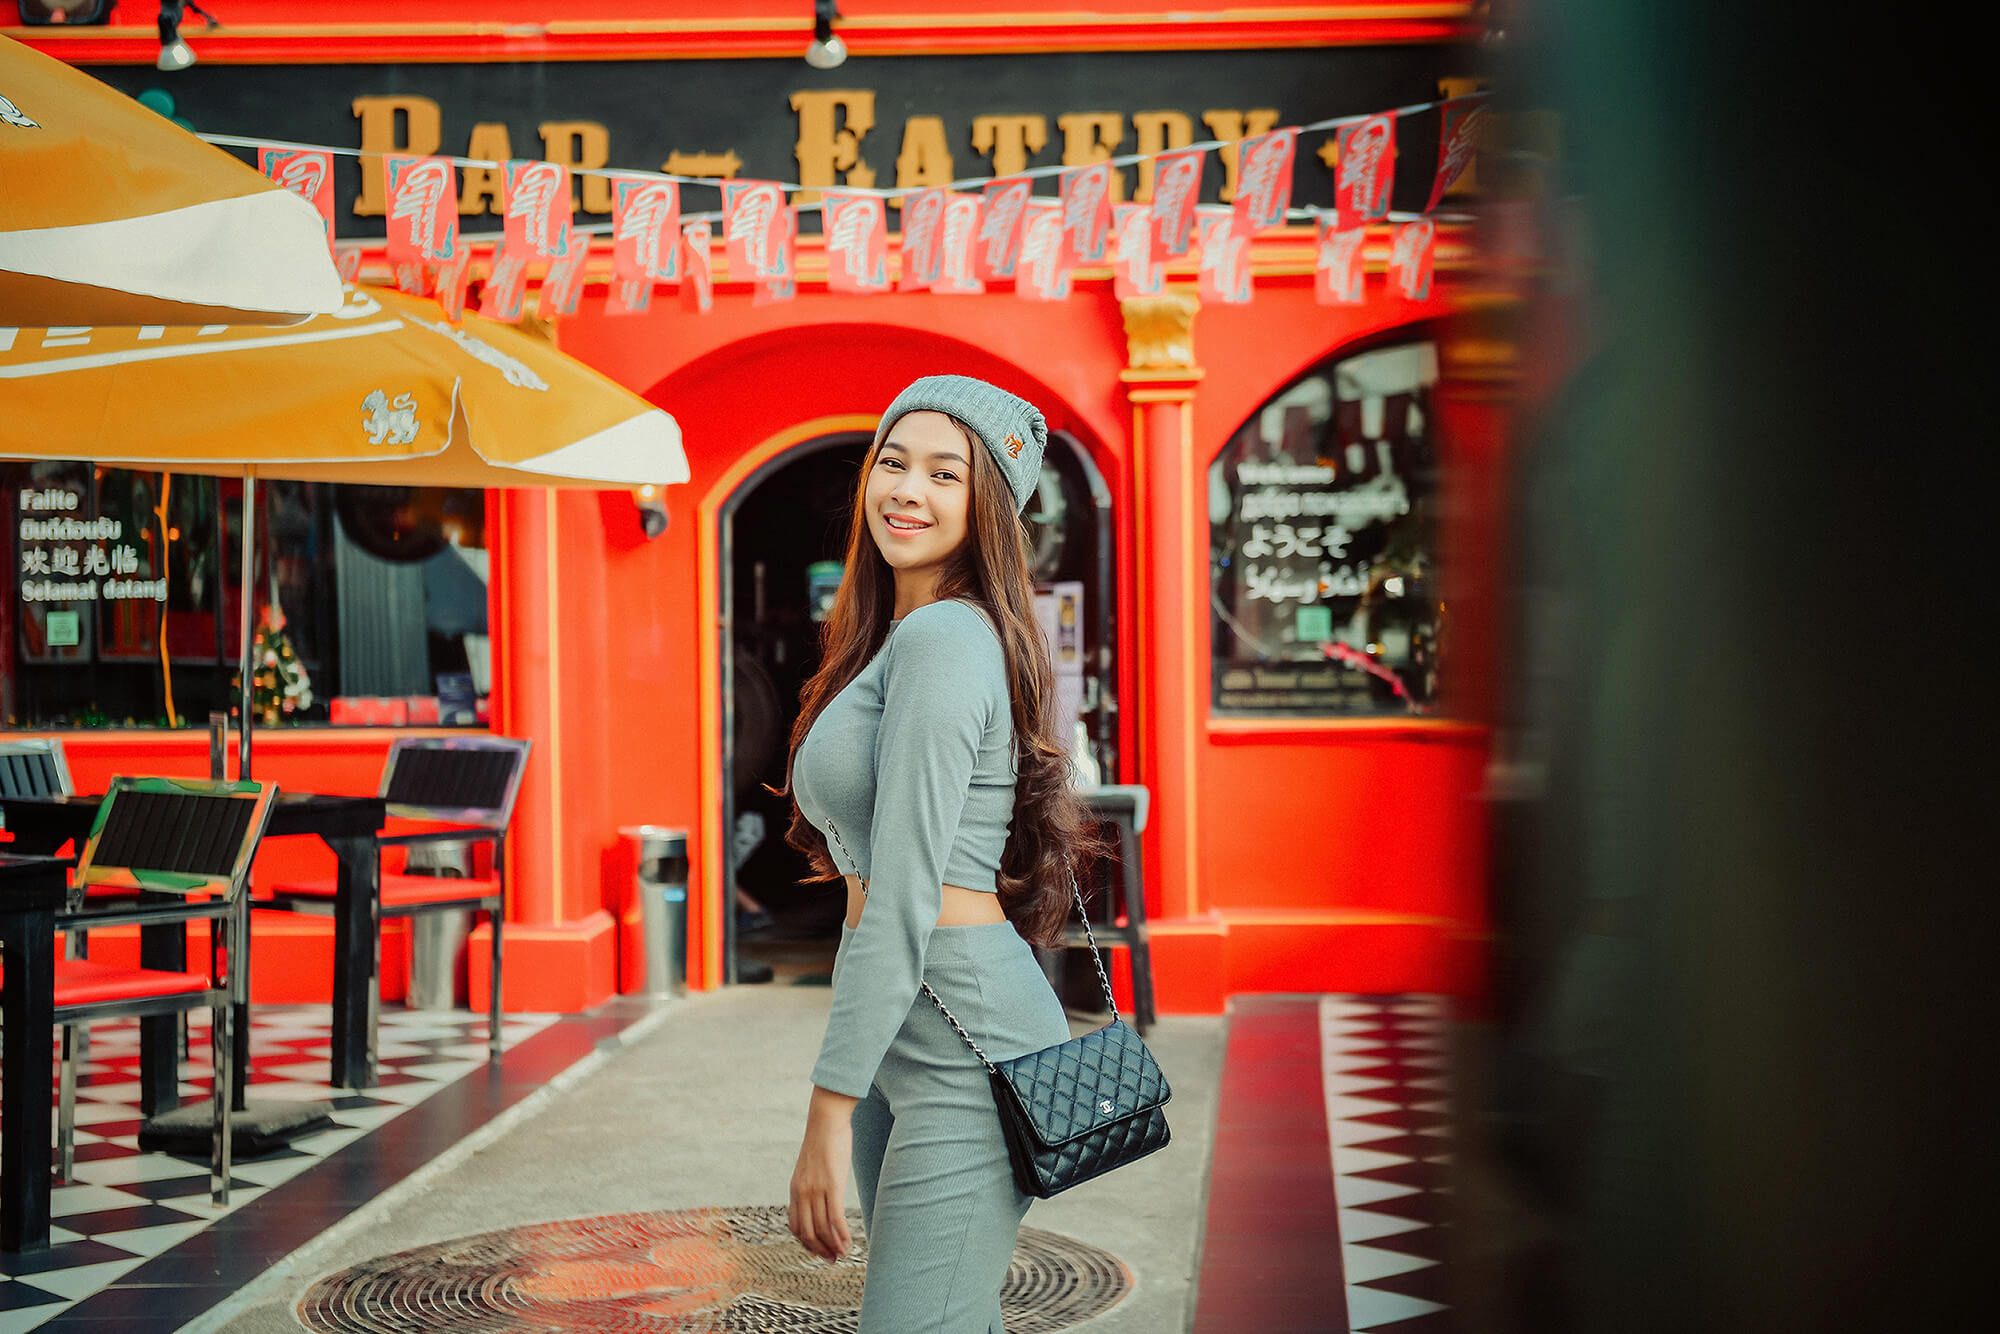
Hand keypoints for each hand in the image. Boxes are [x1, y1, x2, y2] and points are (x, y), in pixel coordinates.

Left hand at [788, 1085, 856, 1260]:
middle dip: (820, 1250)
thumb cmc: (823, 1141)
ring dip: (833, 1245)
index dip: (807, 1244)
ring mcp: (817, 1189)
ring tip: (843, 1253)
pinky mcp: (833, 1184)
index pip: (795, 1226)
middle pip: (808, 1232)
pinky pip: (835, 1217)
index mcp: (795, 1190)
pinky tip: (849, 1242)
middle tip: (833, 1259)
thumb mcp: (811, 1166)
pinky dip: (841, 1234)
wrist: (826, 1119)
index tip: (819, 1251)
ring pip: (822, 1228)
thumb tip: (820, 1195)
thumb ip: (812, 1183)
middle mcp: (803, 1192)